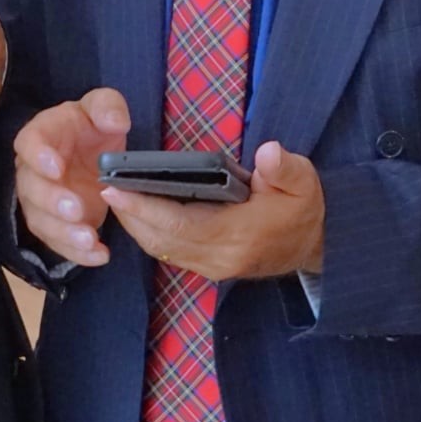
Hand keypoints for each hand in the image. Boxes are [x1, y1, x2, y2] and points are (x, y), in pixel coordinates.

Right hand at [13, 88, 129, 266]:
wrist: (96, 154)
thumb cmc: (92, 127)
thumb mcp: (104, 107)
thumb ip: (108, 107)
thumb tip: (115, 121)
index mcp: (41, 136)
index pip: (28, 144)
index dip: (38, 157)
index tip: (56, 167)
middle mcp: (33, 171)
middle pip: (31, 189)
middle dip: (52, 201)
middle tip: (76, 209)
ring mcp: (41, 201)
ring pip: (40, 221)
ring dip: (63, 233)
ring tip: (89, 239)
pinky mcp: (55, 225)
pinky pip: (58, 242)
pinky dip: (76, 252)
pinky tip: (99, 255)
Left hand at [102, 141, 324, 281]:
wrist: (315, 244)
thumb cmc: (304, 208)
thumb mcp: (303, 181)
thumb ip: (284, 167)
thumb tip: (267, 153)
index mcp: (239, 235)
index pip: (181, 224)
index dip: (145, 207)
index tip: (116, 189)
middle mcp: (220, 257)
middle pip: (161, 239)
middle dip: (130, 215)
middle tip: (105, 186)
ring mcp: (213, 267)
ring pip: (161, 248)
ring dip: (135, 225)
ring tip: (115, 195)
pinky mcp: (209, 268)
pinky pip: (169, 252)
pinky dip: (149, 233)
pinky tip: (137, 211)